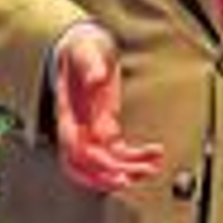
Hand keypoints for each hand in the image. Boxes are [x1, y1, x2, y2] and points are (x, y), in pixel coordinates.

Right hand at [54, 26, 163, 192]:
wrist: (85, 49)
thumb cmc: (83, 50)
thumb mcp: (86, 50)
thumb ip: (90, 63)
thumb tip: (97, 78)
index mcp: (68, 112)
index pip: (73, 147)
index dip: (93, 162)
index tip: (115, 169)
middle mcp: (77, 127)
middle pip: (87, 164)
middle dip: (111, 174)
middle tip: (139, 173)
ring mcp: (90, 130)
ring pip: (104, 163)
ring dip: (127, 170)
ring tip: (153, 168)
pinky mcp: (105, 128)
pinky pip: (118, 152)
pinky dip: (135, 157)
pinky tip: (155, 154)